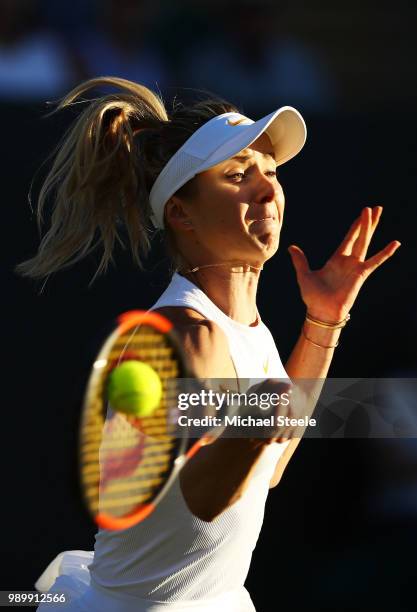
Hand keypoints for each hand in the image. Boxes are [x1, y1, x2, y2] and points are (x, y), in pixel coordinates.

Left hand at [287, 206, 400, 320]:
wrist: (321, 312)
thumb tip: (291, 247)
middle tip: (376, 207)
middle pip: (361, 237)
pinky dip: (385, 253)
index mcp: (337, 260)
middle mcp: (348, 261)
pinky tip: (395, 243)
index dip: (355, 226)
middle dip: (367, 222)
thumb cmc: (313, 297)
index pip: (349, 238)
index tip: (362, 214)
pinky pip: (375, 262)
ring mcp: (356, 267)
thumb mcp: (304, 275)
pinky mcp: (361, 275)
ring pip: (365, 242)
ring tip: (377, 211)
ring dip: (370, 227)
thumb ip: (300, 261)